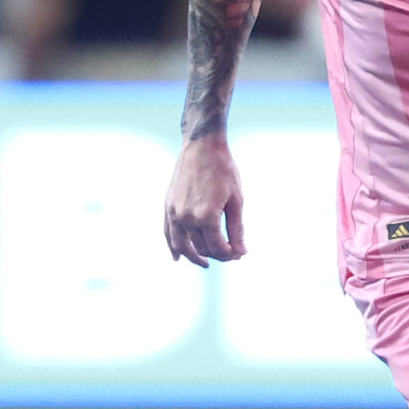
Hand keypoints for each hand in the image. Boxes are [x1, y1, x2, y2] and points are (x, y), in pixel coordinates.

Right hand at [164, 136, 246, 264]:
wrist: (201, 145)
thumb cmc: (223, 170)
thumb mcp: (236, 200)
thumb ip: (237, 229)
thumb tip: (241, 252)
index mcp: (206, 217)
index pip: (218, 247)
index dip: (230, 254)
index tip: (239, 253)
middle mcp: (186, 218)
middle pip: (201, 248)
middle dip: (217, 254)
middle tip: (230, 254)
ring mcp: (174, 212)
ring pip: (181, 245)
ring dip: (193, 257)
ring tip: (205, 262)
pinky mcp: (168, 206)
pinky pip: (167, 232)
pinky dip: (172, 246)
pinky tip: (177, 257)